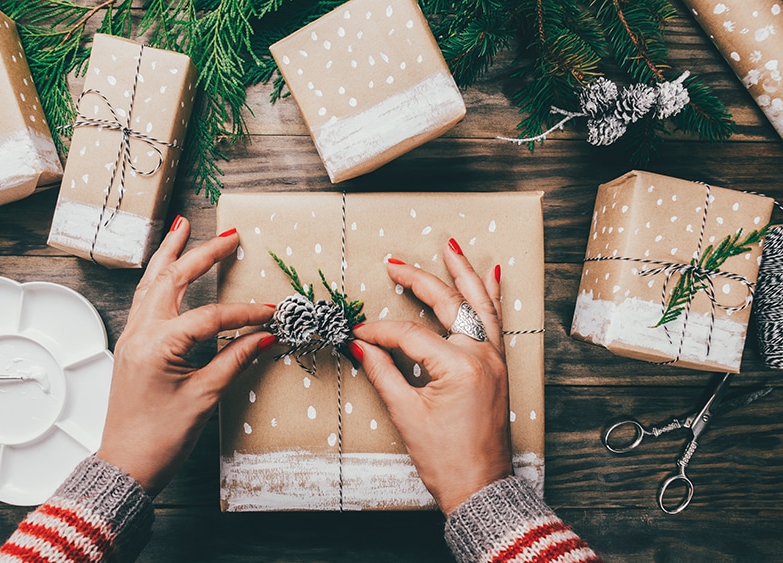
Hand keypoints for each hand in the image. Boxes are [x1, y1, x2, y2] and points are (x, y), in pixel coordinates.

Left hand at [96, 219, 274, 495]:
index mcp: (157, 345)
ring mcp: (131, 336)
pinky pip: (145, 298)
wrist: (125, 464)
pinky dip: (159, 277)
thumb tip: (266, 337)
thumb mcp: (204, 398)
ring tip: (182, 227)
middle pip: (173, 279)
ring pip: (152, 282)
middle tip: (229, 234)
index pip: (210, 317)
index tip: (272, 312)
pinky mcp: (132, 345)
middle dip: (201, 253)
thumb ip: (235, 361)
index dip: (245, 313)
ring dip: (170, 254)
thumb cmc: (160, 437)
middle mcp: (139, 333)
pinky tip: (167, 268)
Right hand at [350, 239, 511, 514]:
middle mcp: (483, 355)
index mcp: (459, 367)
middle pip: (448, 305)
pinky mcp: (498, 367)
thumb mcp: (407, 414)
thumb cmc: (446, 459)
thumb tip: (359, 345)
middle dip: (419, 280)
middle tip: (394, 263)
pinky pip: (495, 322)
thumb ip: (383, 372)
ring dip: (465, 274)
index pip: (410, 335)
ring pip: (480, 304)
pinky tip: (492, 275)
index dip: (379, 332)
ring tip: (451, 247)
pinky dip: (491, 297)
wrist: (481, 488)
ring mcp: (495, 359)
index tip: (357, 334)